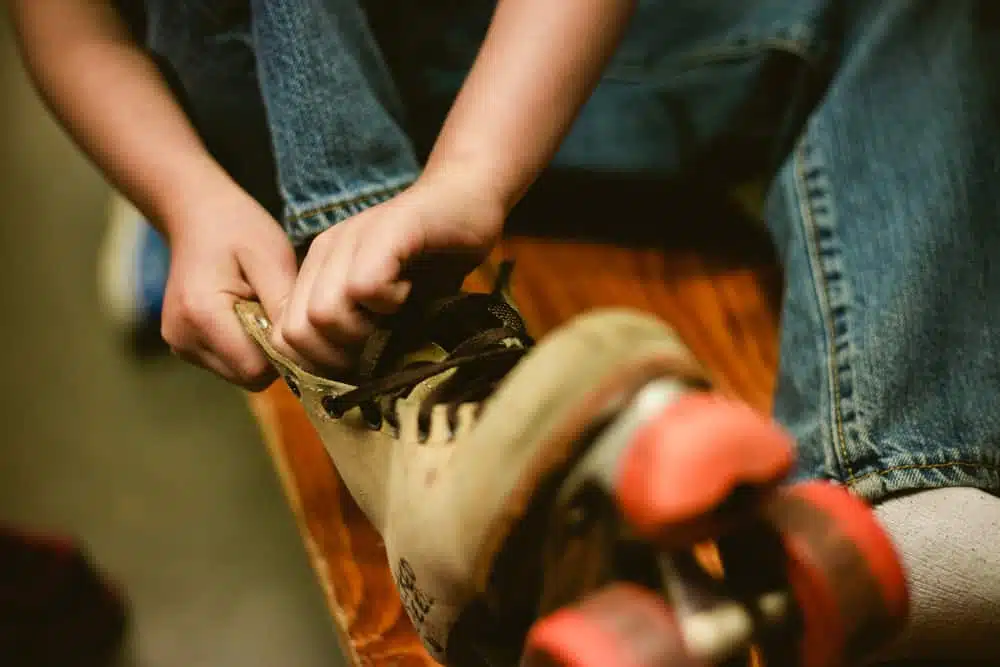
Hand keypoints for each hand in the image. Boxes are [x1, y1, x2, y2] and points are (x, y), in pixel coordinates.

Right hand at [161, 186, 297, 389]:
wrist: (195, 214)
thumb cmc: (238, 228)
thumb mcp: (272, 257)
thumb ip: (285, 306)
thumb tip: (302, 349)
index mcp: (201, 316)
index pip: (256, 370)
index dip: (283, 352)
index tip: (295, 322)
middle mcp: (183, 338)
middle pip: (247, 376)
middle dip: (272, 352)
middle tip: (278, 310)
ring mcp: (179, 344)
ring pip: (239, 373)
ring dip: (258, 350)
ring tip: (260, 307)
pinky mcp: (183, 345)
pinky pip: (228, 362)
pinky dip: (244, 346)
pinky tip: (246, 312)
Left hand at [273, 171, 504, 370]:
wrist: (467, 198)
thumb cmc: (433, 258)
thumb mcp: (388, 305)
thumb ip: (361, 333)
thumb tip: (347, 385)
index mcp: (318, 270)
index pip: (283, 336)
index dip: (316, 364)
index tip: (357, 364)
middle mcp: (326, 252)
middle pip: (297, 331)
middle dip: (337, 356)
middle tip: (379, 344)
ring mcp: (353, 238)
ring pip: (324, 313)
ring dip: (364, 332)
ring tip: (396, 315)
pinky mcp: (386, 230)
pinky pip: (365, 286)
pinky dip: (389, 303)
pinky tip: (410, 292)